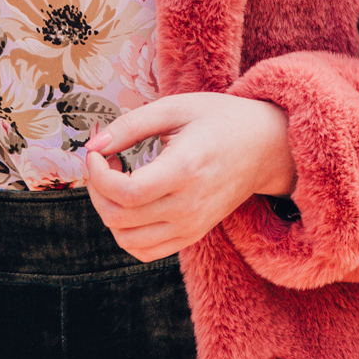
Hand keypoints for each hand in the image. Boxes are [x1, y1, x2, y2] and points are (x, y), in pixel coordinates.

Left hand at [85, 92, 295, 260]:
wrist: (266, 148)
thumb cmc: (220, 120)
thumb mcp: (176, 107)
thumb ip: (130, 125)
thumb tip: (92, 146)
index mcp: (186, 170)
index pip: (126, 193)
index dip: (98, 176)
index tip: (96, 153)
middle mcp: (189, 206)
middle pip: (120, 218)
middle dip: (97, 190)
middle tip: (104, 161)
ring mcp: (192, 225)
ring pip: (127, 240)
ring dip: (108, 213)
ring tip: (116, 182)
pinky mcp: (192, 235)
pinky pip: (145, 251)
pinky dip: (126, 232)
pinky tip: (131, 203)